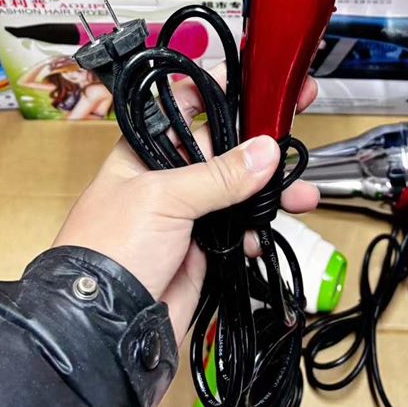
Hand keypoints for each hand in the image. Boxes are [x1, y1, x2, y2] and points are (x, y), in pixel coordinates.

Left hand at [54, 67, 318, 343]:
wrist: (103, 324)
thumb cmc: (112, 247)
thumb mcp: (163, 197)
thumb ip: (218, 175)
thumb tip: (266, 151)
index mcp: (145, 150)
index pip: (187, 106)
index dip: (223, 91)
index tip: (260, 82)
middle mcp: (167, 176)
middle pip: (222, 147)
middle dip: (261, 141)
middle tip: (297, 124)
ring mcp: (186, 214)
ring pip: (238, 190)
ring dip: (271, 190)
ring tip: (304, 195)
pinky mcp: (203, 249)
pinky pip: (240, 229)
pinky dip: (259, 229)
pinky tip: (268, 232)